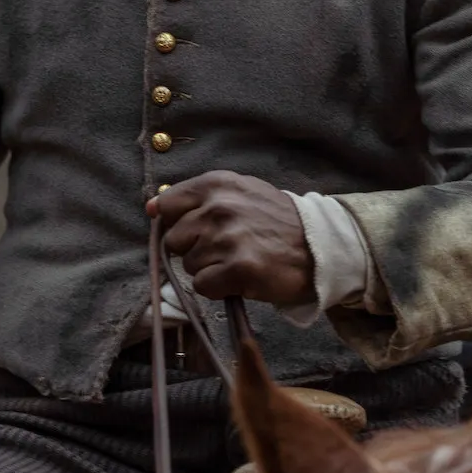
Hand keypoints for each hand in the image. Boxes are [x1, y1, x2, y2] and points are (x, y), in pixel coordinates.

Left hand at [147, 171, 313, 305]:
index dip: (178, 223)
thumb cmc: (276, 221)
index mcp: (218, 184)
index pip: (167, 205)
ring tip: (239, 260)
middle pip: (174, 240)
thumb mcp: (241, 192)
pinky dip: (219, 288)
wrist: (320, 247)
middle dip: (195, 249)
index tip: (198, 230)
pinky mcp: (238, 269)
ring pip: (189, 265)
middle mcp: (220, 207)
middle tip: (227, 248)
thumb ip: (197, 197)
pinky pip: (203, 286)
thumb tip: (152, 208)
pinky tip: (241, 277)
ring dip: (210, 269)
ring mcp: (228, 238)